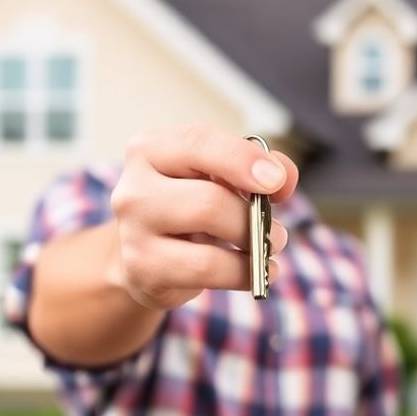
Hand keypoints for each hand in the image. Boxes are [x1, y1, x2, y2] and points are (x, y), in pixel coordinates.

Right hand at [109, 124, 298, 309]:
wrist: (148, 256)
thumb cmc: (191, 204)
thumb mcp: (219, 176)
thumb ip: (257, 165)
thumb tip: (283, 177)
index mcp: (152, 149)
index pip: (199, 142)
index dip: (243, 160)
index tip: (277, 180)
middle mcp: (134, 186)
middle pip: (209, 198)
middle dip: (253, 216)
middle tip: (277, 230)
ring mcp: (133, 230)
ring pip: (206, 233)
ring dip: (252, 243)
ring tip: (270, 248)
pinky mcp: (142, 268)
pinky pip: (205, 269)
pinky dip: (242, 273)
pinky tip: (257, 273)